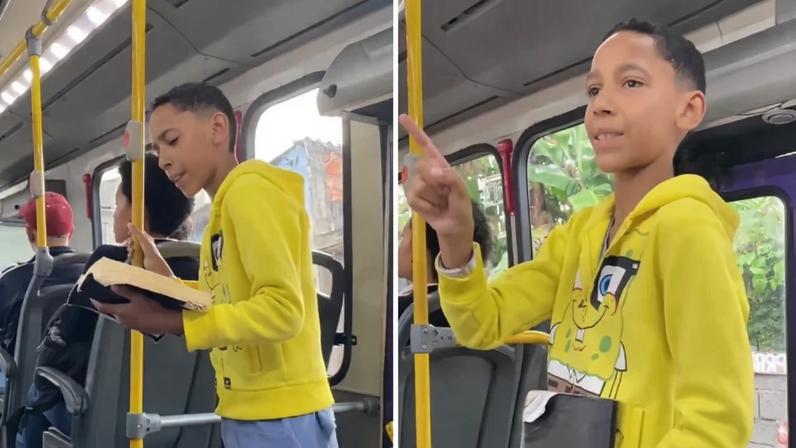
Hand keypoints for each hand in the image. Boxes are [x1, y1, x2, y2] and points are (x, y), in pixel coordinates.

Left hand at [91, 285, 183, 334]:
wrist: (163, 322)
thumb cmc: (150, 309)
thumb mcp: (138, 297)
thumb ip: (125, 292)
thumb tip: (112, 287)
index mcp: (119, 312)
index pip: (103, 308)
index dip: (96, 303)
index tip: (92, 298)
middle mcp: (121, 320)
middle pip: (111, 313)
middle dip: (110, 306)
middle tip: (111, 298)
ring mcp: (129, 325)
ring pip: (120, 316)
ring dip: (120, 310)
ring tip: (124, 302)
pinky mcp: (137, 328)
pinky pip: (129, 320)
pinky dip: (128, 314)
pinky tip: (135, 310)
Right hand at [127, 224, 173, 276]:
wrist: (155, 268)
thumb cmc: (152, 254)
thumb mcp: (144, 241)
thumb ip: (137, 233)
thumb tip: (129, 224)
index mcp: (147, 240)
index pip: (138, 233)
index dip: (132, 233)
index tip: (129, 234)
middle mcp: (144, 245)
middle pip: (133, 241)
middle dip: (130, 243)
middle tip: (131, 245)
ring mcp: (141, 252)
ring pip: (131, 248)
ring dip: (130, 250)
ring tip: (132, 252)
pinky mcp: (138, 259)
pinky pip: (131, 255)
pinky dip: (130, 256)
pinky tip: (132, 257)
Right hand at [399, 114, 473, 267]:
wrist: (455, 227)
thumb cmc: (461, 206)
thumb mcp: (461, 190)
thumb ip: (450, 178)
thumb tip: (434, 171)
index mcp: (439, 165)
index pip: (425, 145)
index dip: (415, 131)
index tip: (403, 118)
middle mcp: (427, 172)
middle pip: (421, 167)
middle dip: (434, 181)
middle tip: (445, 192)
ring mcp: (418, 185)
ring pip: (418, 185)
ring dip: (432, 197)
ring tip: (440, 202)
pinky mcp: (414, 199)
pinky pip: (414, 198)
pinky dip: (425, 206)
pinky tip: (433, 209)